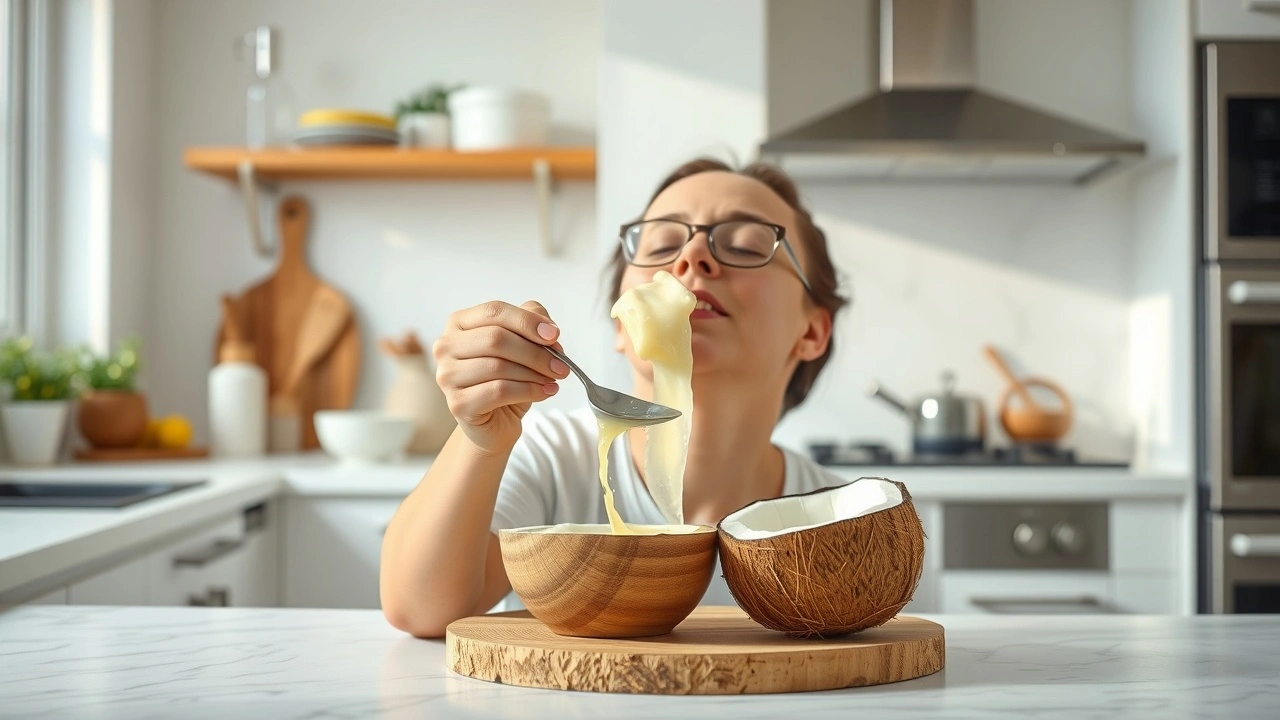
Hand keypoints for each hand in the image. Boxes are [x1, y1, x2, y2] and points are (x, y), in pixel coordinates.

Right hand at [432, 300, 569, 453]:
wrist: (495, 421)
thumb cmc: (505, 379)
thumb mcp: (521, 344)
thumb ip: (531, 322)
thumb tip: (546, 326)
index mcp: (459, 324)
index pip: (494, 312)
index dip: (527, 321)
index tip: (554, 335)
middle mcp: (446, 347)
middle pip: (496, 339)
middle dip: (535, 352)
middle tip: (560, 364)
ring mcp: (447, 376)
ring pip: (498, 366)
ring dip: (534, 373)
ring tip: (553, 379)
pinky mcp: (458, 403)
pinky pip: (499, 391)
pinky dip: (529, 390)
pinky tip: (545, 392)